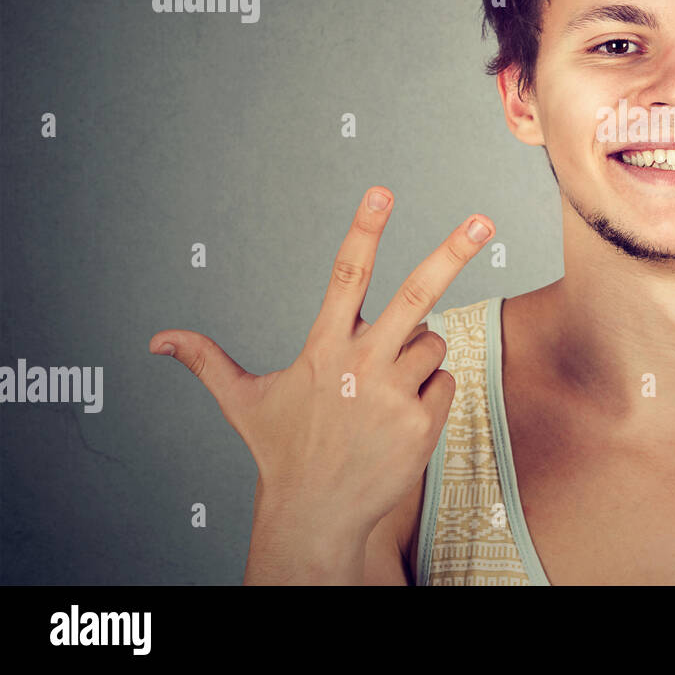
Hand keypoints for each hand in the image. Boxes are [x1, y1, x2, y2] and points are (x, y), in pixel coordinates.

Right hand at [151, 187, 494, 555]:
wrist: (315, 517)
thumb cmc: (282, 452)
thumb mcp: (243, 403)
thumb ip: (208, 362)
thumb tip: (158, 340)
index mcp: (323, 348)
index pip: (346, 275)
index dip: (364, 230)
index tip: (381, 190)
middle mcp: (362, 365)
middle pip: (417, 295)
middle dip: (451, 253)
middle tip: (483, 221)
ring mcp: (396, 395)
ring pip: (432, 343)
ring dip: (417, 355)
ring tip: (382, 391)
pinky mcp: (423, 423)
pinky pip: (445, 382)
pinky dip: (430, 392)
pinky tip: (400, 418)